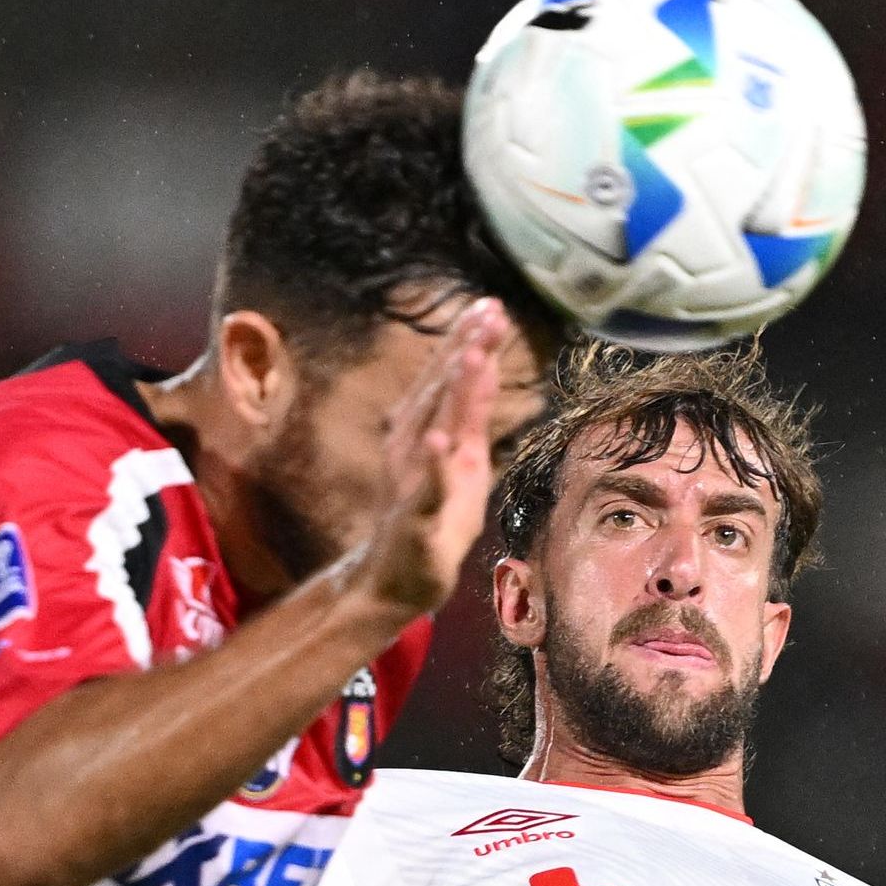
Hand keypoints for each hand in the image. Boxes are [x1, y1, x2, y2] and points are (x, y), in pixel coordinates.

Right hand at [346, 298, 513, 620]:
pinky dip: (432, 466)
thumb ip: (471, 415)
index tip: (490, 306)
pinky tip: (439, 443)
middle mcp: (415, 447)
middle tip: (488, 312)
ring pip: (433, 428)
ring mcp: (413, 481)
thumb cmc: (433, 519)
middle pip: (441, 392)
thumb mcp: (464, 461)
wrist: (396, 579)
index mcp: (430, 432)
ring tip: (470, 355)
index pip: (450, 381)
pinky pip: (424, 489)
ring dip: (450, 392)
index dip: (469, 343)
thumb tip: (485, 364)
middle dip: (465, 351)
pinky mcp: (416, 518)